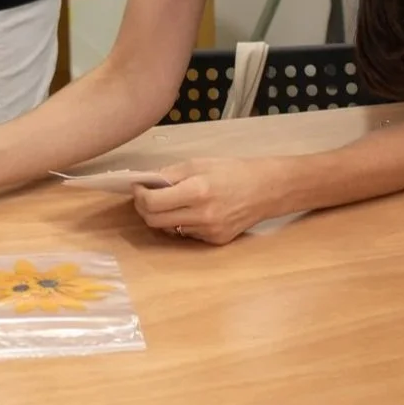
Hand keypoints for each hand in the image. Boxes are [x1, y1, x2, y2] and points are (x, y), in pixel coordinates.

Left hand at [132, 157, 274, 244]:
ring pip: (169, 230)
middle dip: (143, 208)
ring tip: (167, 201)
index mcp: (197, 191)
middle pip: (155, 221)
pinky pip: (187, 234)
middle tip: (144, 196)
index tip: (137, 186)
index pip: (152, 202)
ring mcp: (209, 232)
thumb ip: (169, 174)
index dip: (139, 195)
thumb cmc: (231, 171)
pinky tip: (190, 210)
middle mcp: (203, 216)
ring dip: (161, 216)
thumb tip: (145, 182)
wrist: (266, 189)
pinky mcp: (216, 241)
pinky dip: (180, 223)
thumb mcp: (198, 163)